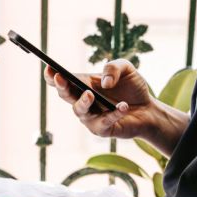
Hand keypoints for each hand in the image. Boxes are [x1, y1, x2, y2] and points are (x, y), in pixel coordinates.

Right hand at [44, 60, 189, 155]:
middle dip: (61, 87)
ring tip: (90, 94)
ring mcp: (90, 117)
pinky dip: (114, 114)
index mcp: (84, 84)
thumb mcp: (126, 69)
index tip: (49, 68)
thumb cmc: (132, 89)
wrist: (148, 110)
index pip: (63, 80)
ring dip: (83, 102)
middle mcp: (83, 101)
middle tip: (60, 78)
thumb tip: (105, 83)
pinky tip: (123, 107)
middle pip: (66, 95)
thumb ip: (114, 67)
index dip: (53, 76)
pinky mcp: (102, 129)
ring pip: (79, 111)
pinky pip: (104, 122)